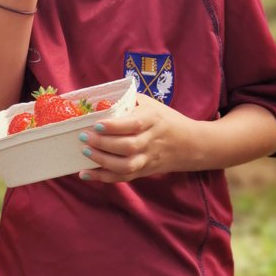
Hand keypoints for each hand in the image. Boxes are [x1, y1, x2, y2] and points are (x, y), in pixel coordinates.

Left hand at [76, 94, 198, 181]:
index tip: (97, 124)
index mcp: (154, 119)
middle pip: (128, 147)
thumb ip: (128, 101)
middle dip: (103, 143)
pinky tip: (85, 174)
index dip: (115, 126)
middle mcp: (152, 140)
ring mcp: (148, 158)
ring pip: (126, 166)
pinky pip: (124, 177)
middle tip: (84, 137)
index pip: (135, 124)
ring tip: (85, 151)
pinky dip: (103, 178)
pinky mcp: (144, 171)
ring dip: (103, 161)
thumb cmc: (165, 119)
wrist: (191, 144)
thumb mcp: (151, 104)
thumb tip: (97, 98)